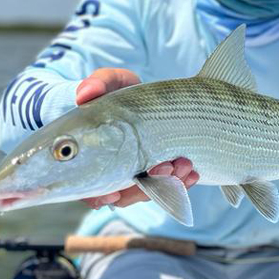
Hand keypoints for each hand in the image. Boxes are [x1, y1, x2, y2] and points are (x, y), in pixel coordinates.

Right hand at [76, 68, 198, 208]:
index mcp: (89, 158)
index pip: (88, 190)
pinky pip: (168, 188)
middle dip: (146, 188)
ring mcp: (134, 174)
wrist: (140, 96)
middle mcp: (109, 173)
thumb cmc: (116, 91)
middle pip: (124, 196)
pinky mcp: (156, 172)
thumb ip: (98, 83)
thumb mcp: (108, 81)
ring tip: (185, 164)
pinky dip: (181, 183)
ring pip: (149, 193)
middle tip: (167, 167)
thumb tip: (84, 94)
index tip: (114, 193)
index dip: (99, 196)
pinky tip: (193, 172)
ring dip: (169, 184)